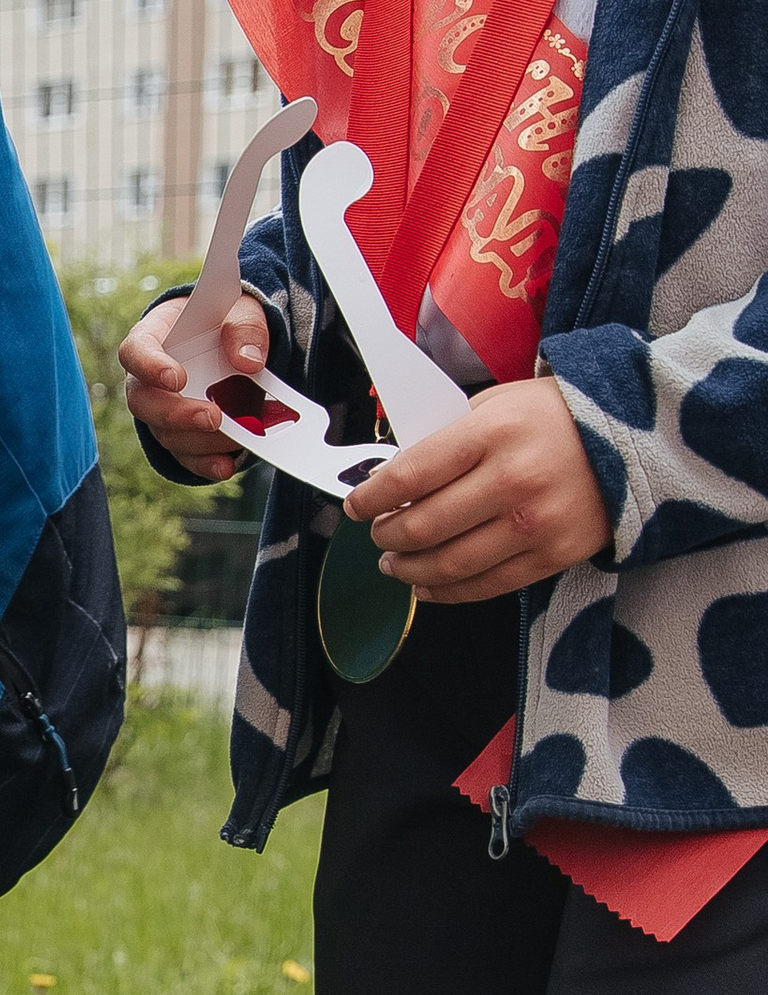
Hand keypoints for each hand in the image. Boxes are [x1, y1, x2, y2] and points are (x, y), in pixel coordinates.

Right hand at [118, 291, 268, 481]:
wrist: (233, 341)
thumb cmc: (227, 318)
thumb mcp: (242, 310)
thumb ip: (245, 328)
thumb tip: (248, 362)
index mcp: (154, 336)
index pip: (135, 351)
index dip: (149, 367)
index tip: (176, 378)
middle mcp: (148, 378)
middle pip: (144, 402)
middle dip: (177, 414)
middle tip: (213, 417)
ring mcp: (162, 410)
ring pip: (165, 433)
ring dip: (200, 440)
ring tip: (238, 435)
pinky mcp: (181, 434)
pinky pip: (184, 455)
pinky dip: (205, 464)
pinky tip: (226, 465)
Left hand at [347, 376, 611, 601]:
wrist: (639, 439)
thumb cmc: (559, 416)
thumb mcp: (499, 403)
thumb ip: (449, 436)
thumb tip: (398, 474)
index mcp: (491, 434)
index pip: (410, 474)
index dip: (372, 496)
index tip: (355, 505)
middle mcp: (511, 480)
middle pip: (424, 524)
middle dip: (387, 535)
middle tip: (376, 535)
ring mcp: (534, 523)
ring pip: (450, 562)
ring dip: (410, 569)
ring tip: (394, 565)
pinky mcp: (553, 555)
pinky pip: (488, 584)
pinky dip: (448, 591)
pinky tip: (428, 587)